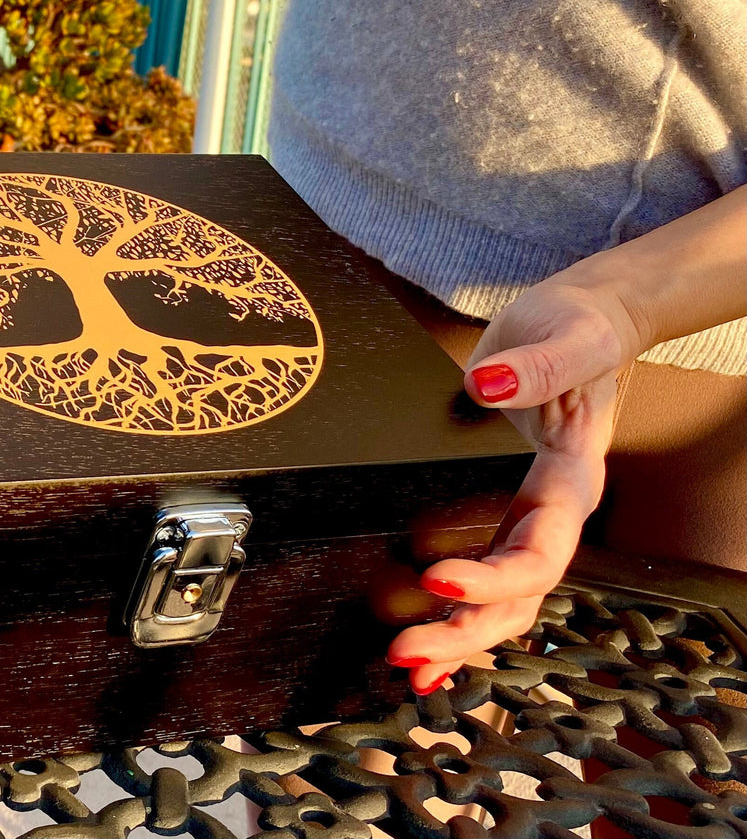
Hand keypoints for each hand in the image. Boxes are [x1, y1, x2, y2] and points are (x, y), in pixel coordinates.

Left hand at [385, 275, 644, 694]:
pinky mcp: (501, 506)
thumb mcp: (565, 336)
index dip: (494, 574)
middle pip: (520, 593)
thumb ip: (535, 366)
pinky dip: (455, 611)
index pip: (541, 547)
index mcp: (573, 478)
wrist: (579, 320)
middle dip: (466, 628)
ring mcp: (527, 513)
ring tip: (408, 666)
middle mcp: (552, 508)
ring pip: (502, 597)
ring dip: (457, 635)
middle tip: (407, 652)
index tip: (438, 578)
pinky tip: (423, 641)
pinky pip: (482, 571)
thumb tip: (486, 386)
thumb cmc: (576, 326)